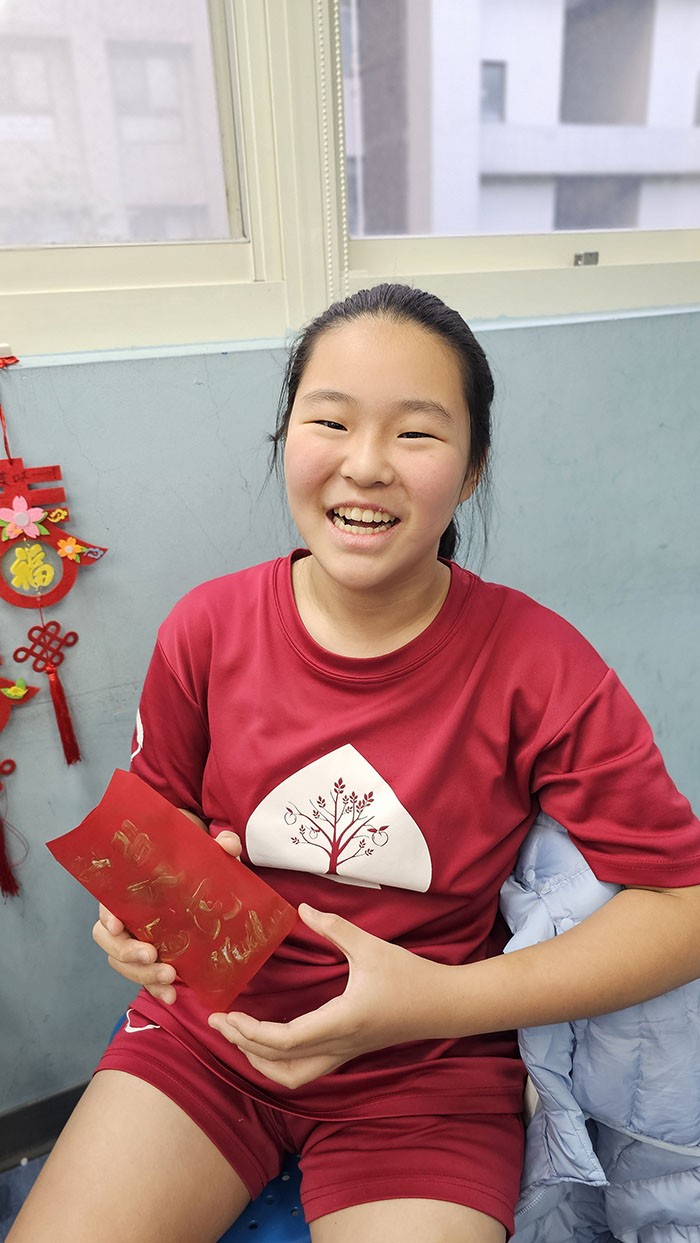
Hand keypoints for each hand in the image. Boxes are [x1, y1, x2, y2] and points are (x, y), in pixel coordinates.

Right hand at [91, 814, 241, 1003]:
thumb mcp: (204, 848)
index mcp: (130, 887)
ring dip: (143, 975)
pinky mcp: (152, 955)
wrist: (198, 872)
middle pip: (110, 940)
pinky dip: (155, 988)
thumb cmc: (191, 858)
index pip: (107, 902)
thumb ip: (217, 845)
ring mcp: (137, 937)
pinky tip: (171, 995)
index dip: (108, 916)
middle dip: (127, 953)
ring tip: (170, 978)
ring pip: (123, 963)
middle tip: (152, 956)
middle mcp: (127, 915)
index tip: (118, 925)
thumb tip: (228, 844)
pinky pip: (144, 976)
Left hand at [207, 903, 452, 1088]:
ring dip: (259, 1062)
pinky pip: (305, 1070)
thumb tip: (301, 908)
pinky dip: (278, 1063)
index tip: (226, 1015)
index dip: (250, 1033)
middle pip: (279, 1066)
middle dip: (243, 1047)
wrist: (445, 1006)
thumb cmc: (410, 976)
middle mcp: (339, 1046)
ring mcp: (344, 1054)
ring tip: (237, 1036)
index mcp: (341, 1022)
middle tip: (218, 1022)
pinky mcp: (348, 1052)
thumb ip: (335, 927)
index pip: (284, 1041)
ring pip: (292, 1078)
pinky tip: (268, 1040)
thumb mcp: (371, 947)